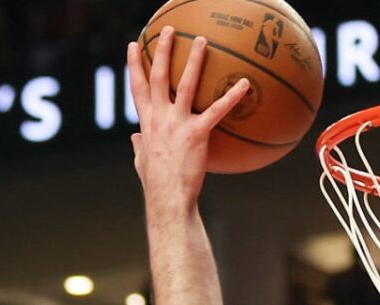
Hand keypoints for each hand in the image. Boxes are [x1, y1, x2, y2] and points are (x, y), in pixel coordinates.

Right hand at [127, 27, 250, 215]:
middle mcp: (159, 118)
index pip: (137, 88)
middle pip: (158, 76)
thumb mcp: (141, 163)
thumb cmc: (157, 186)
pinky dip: (231, 96)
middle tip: (170, 30)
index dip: (135, 65)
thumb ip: (138, 148)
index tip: (135, 46)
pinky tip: (244, 83)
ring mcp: (177, 124)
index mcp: (146, 123)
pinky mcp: (197, 134)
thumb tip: (134, 140)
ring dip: (194, 61)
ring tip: (203, 41)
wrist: (168, 199)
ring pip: (185, 85)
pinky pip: (217, 111)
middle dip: (163, 51)